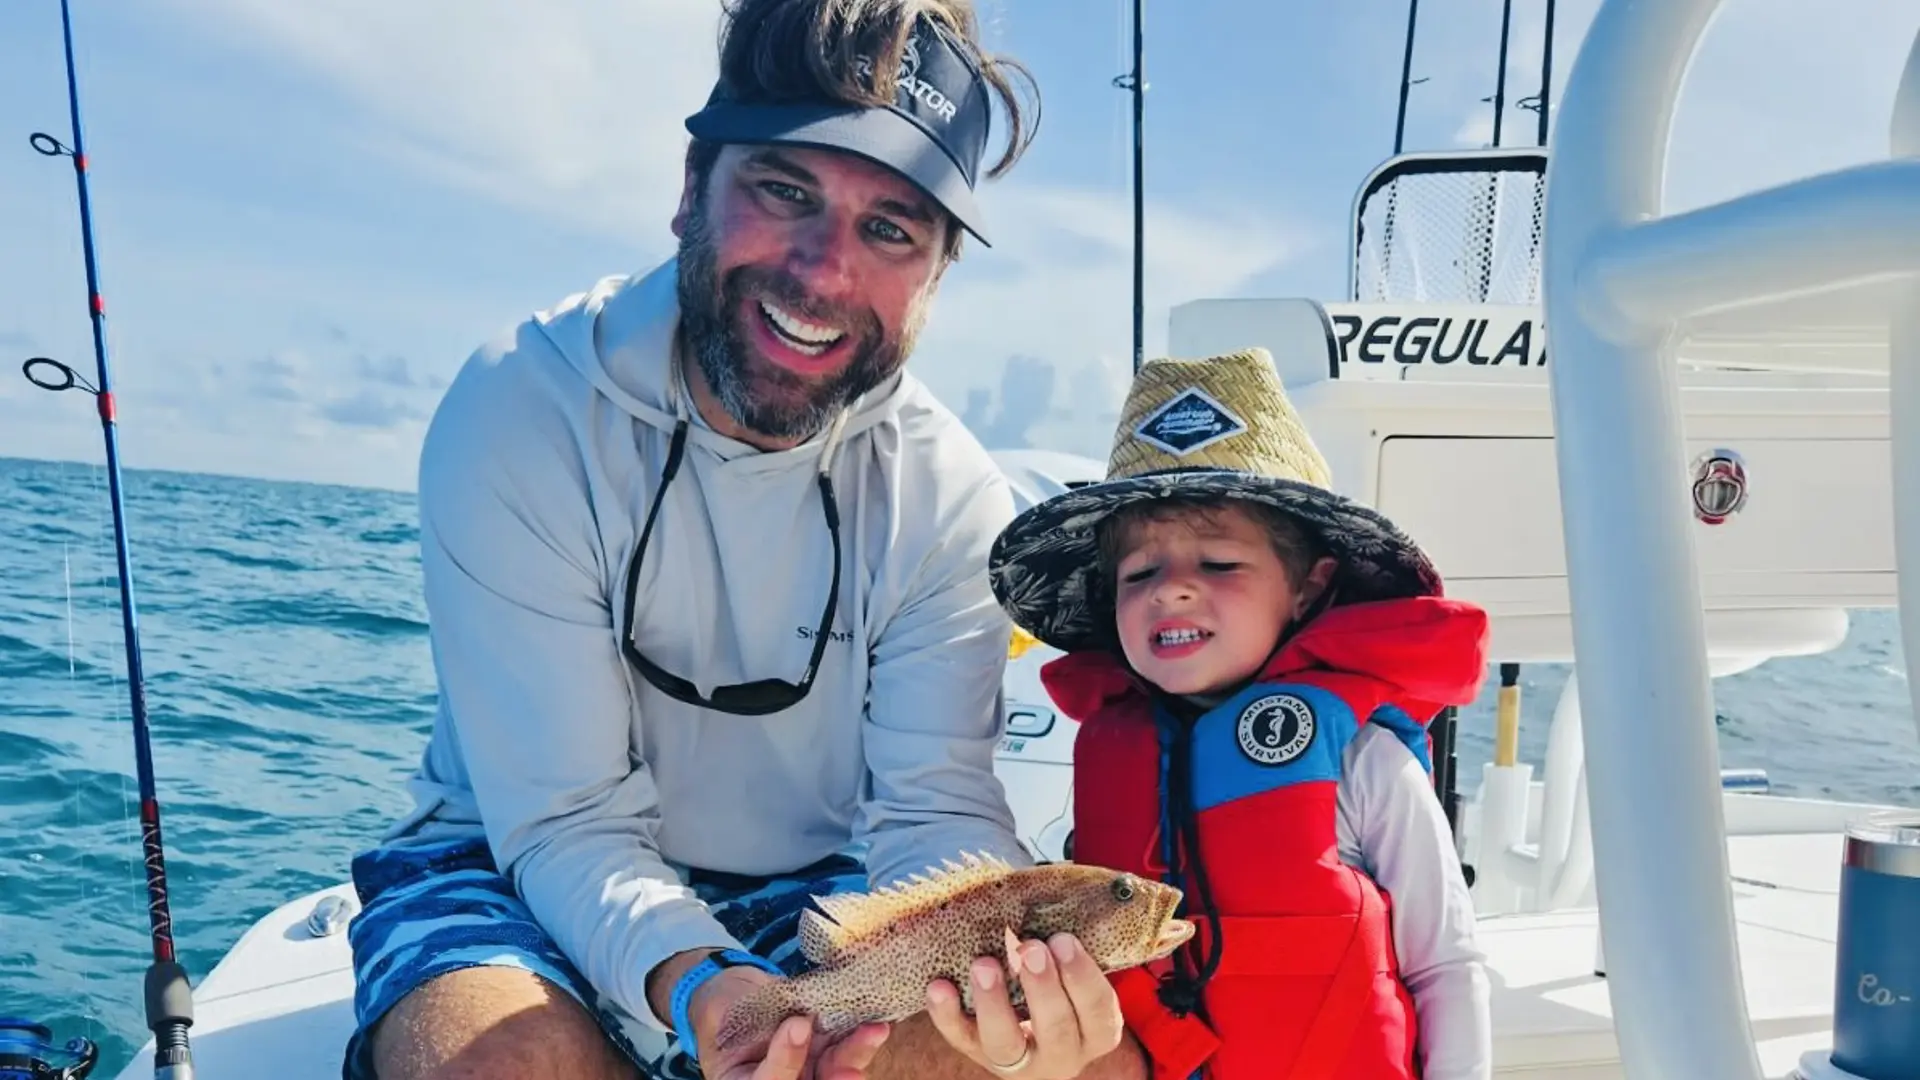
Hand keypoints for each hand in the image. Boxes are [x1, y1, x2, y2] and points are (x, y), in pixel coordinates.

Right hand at [690, 967, 891, 1079]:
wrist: (738, 994)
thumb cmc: (722, 1009)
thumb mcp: (726, 1016)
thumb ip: (755, 1022)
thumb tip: (799, 1023)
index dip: (785, 1060)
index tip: (797, 1025)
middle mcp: (785, 1079)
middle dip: (837, 1078)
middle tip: (851, 1072)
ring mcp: (809, 1068)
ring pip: (837, 1069)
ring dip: (857, 1053)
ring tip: (875, 1032)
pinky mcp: (827, 1049)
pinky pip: (847, 1048)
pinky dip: (862, 1037)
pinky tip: (876, 1025)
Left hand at [924, 930, 1124, 1078]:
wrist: (1026, 1020)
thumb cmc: (1056, 980)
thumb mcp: (1072, 968)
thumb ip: (1067, 944)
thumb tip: (1055, 889)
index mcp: (1093, 1032)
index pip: (1098, 1012)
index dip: (1082, 977)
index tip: (1062, 938)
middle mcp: (1060, 1054)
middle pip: (1056, 1030)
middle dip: (1042, 987)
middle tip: (1030, 947)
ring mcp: (1017, 1060)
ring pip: (1005, 1042)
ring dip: (993, 1003)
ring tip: (984, 963)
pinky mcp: (976, 1053)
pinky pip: (959, 1038)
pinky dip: (947, 1014)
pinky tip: (939, 986)